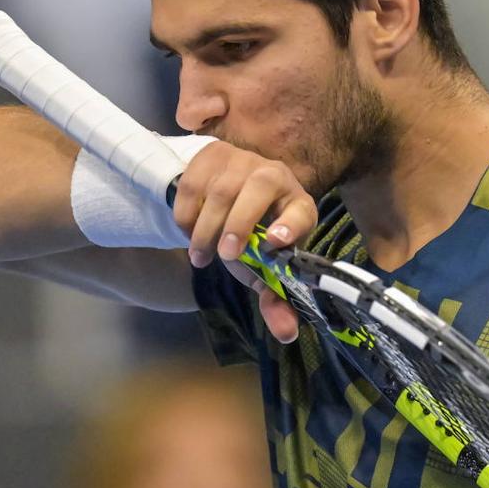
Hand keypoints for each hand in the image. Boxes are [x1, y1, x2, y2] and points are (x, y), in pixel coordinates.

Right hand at [172, 141, 317, 342]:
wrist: (229, 193)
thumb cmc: (254, 235)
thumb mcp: (266, 266)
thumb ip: (275, 300)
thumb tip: (286, 333)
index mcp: (298, 205)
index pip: (302, 211)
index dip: (291, 226)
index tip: (276, 244)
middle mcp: (274, 175)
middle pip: (260, 187)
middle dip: (239, 223)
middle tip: (223, 257)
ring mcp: (241, 160)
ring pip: (221, 188)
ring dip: (207, 227)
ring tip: (200, 257)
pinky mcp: (210, 154)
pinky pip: (192, 183)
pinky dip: (186, 214)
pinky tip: (189, 232)